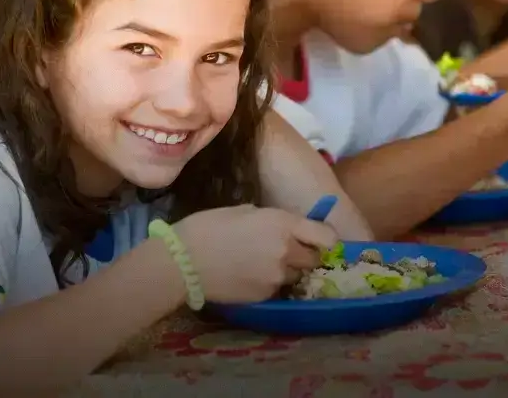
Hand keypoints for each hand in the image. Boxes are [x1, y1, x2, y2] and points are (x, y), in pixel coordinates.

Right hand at [175, 205, 337, 303]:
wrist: (182, 261)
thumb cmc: (208, 226)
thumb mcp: (246, 211)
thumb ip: (272, 220)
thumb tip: (283, 228)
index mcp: (283, 223)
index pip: (325, 236)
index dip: (325, 239)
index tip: (318, 240)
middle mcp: (287, 251)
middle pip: (312, 258)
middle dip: (303, 255)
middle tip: (284, 252)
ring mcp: (276, 276)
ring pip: (294, 275)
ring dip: (285, 270)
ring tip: (261, 264)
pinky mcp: (265, 295)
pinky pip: (276, 288)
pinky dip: (268, 283)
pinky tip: (247, 276)